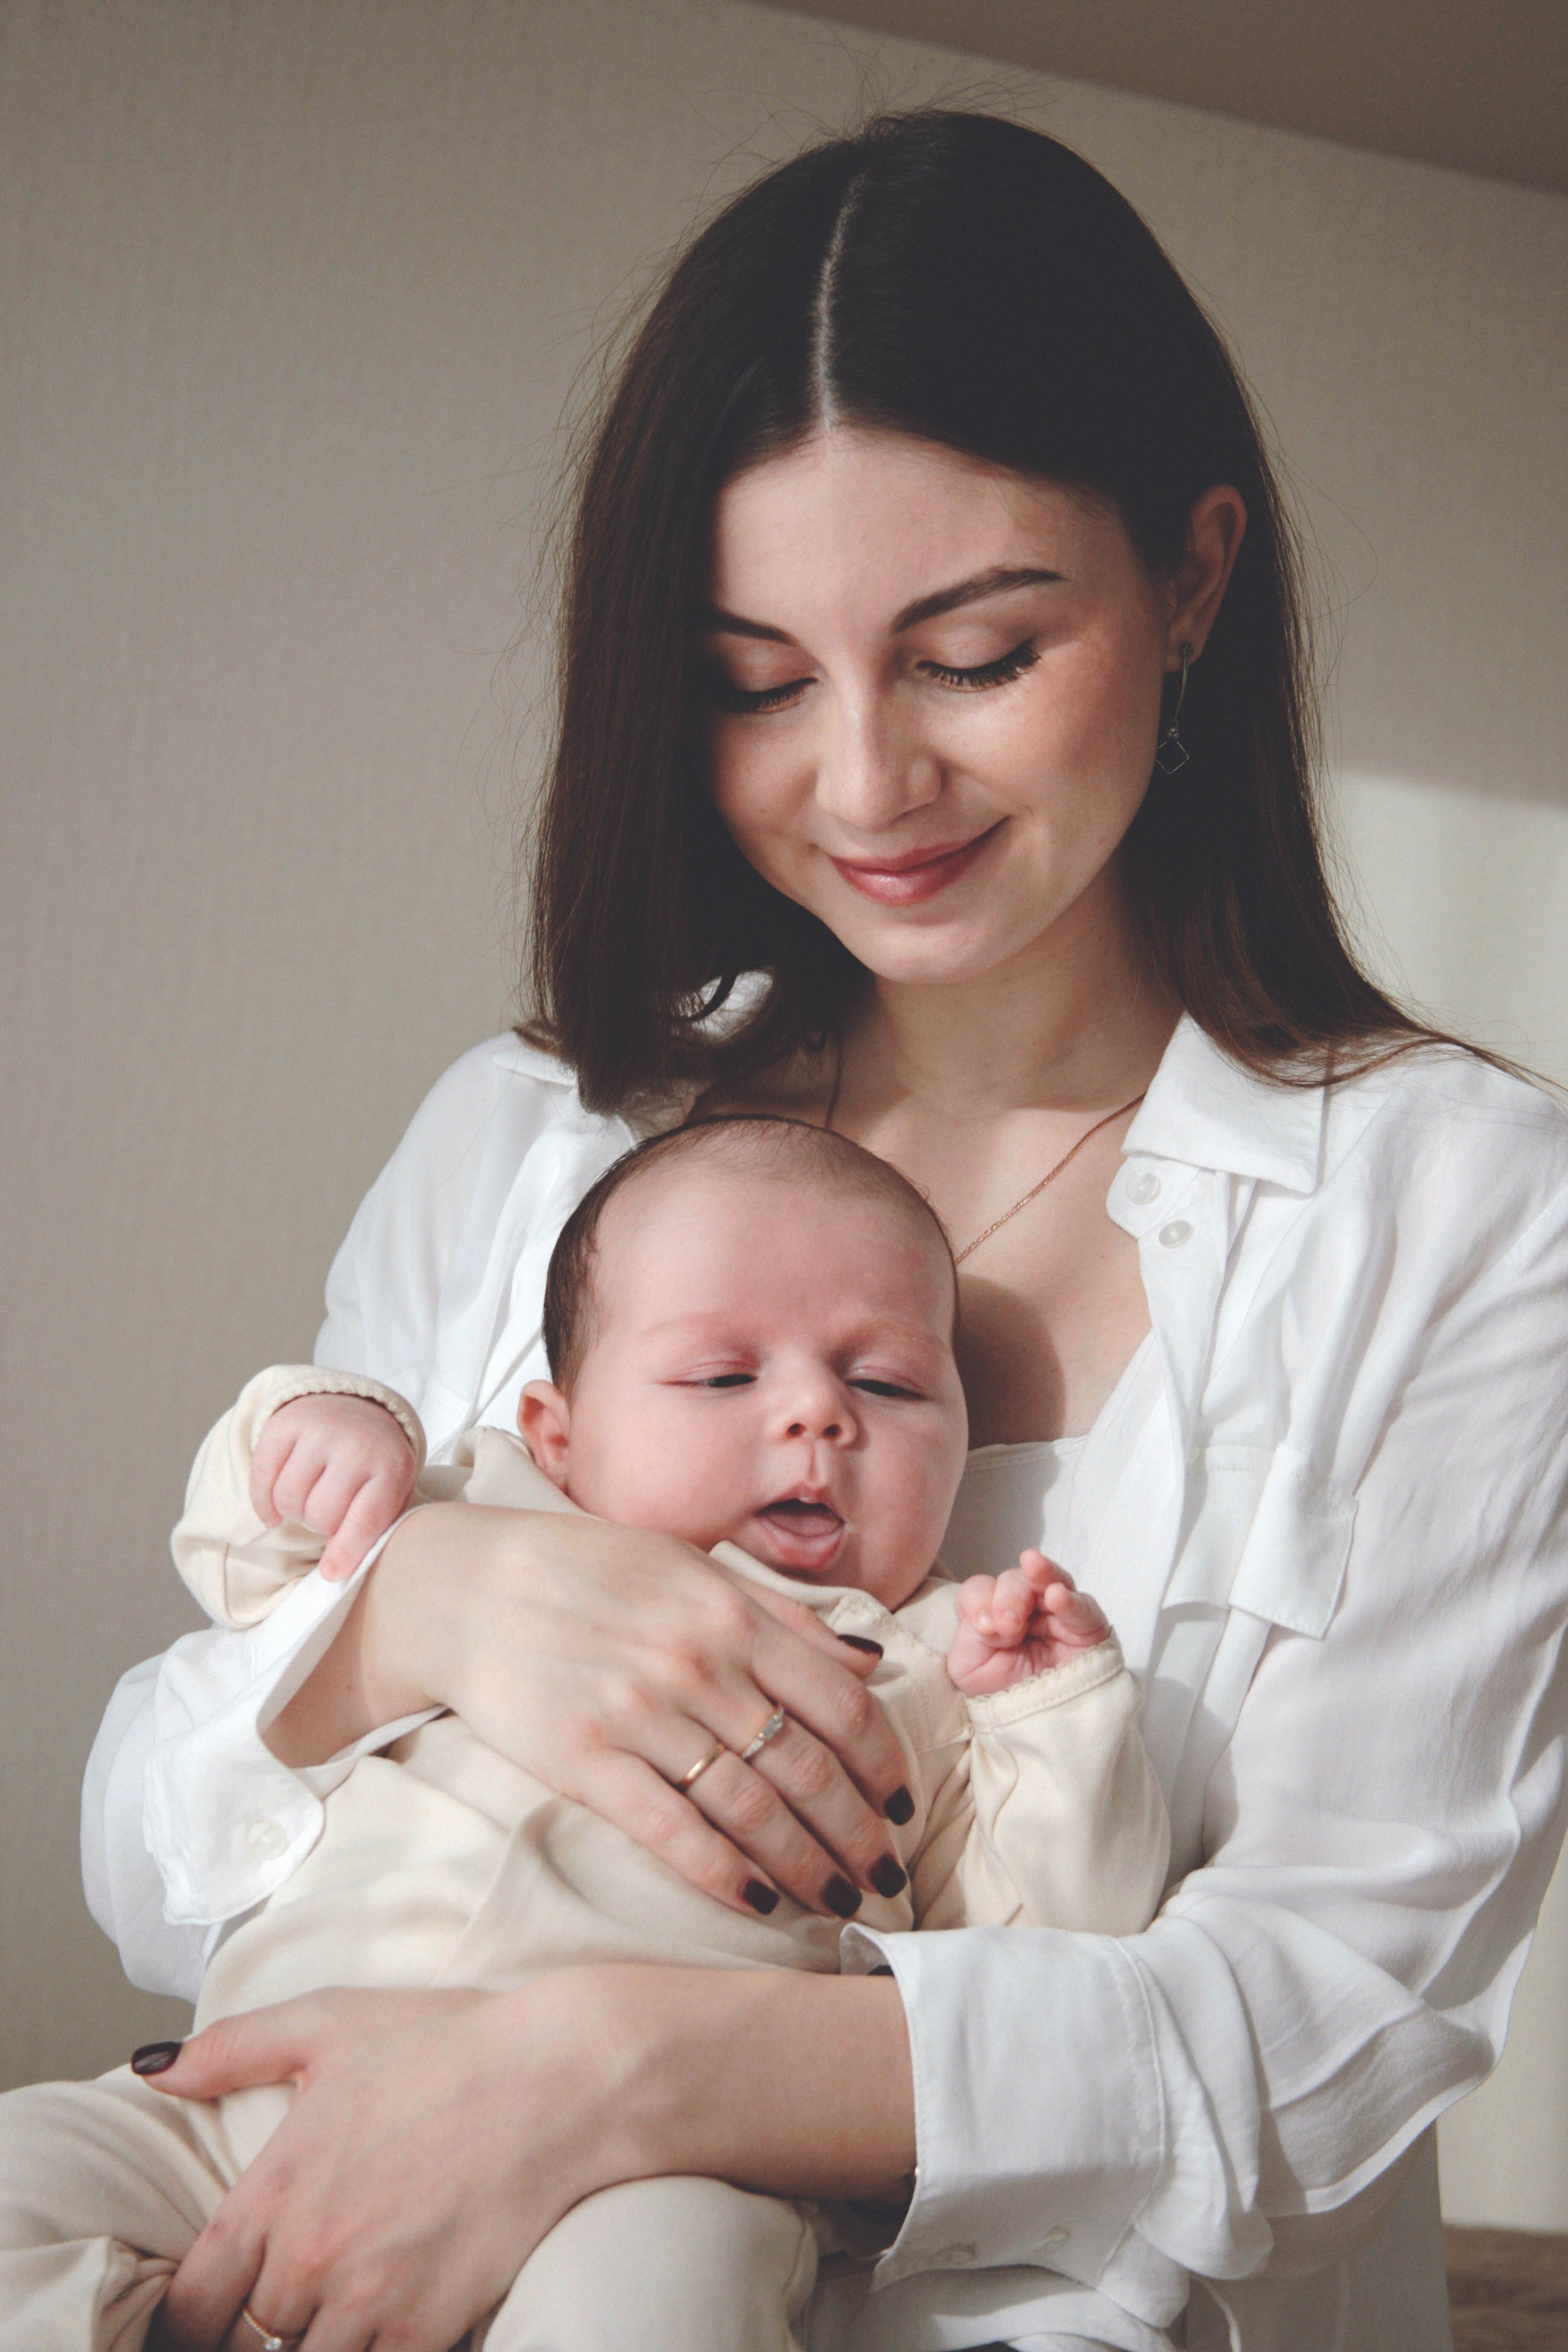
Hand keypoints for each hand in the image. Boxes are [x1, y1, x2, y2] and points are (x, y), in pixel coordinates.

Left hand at [148, 1981, 633, 2351]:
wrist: (562, 2078)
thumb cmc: (449, 2044)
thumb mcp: (330, 2023)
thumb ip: (231, 2047)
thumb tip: (152, 2068)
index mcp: (275, 2191)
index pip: (190, 2306)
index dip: (188, 2323)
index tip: (208, 2316)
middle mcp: (311, 2257)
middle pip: (251, 2338)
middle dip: (265, 2322)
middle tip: (298, 2290)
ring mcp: (371, 2299)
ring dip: (320, 2338)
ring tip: (345, 2303)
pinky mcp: (430, 2327)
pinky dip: (376, 2351)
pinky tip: (392, 2319)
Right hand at [249, 1394, 418, 1580]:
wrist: (356, 1407)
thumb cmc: (373, 1464)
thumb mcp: (389, 1491)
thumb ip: (368, 1528)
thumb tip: (332, 1572)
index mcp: (391, 1467)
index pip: (366, 1519)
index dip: (347, 1552)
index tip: (331, 1573)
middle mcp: (356, 1444)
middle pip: (320, 1514)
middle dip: (319, 1524)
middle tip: (327, 1513)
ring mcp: (320, 1430)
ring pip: (288, 1498)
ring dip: (292, 1511)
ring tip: (307, 1502)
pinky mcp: (285, 1423)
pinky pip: (262, 1477)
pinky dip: (264, 1502)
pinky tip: (275, 1509)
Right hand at [267, 1503, 914, 1918]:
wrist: (468, 1587)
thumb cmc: (588, 1571)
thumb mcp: (693, 1567)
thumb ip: (784, 1615)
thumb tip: (870, 1660)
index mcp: (731, 1614)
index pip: (841, 1702)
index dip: (884, 1762)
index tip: (905, 1805)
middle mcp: (697, 1665)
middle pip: (807, 1766)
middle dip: (858, 1831)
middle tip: (887, 1877)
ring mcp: (640, 1714)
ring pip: (750, 1808)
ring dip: (806, 1864)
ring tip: (838, 1900)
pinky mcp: (585, 1760)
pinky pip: (671, 1830)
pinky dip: (723, 1873)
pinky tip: (758, 1903)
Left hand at [947, 1551, 1109, 1694]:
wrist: (1042, 1726)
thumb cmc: (1005, 1693)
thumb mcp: (970, 1667)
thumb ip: (970, 1636)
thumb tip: (990, 1617)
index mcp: (993, 1612)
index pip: (980, 1590)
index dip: (978, 1601)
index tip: (983, 1627)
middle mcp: (1025, 1607)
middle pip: (1013, 1581)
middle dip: (1007, 1598)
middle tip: (1007, 1626)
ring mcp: (1057, 1613)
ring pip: (1049, 1581)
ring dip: (1040, 1573)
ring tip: (1032, 1564)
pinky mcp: (1087, 1627)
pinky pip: (1082, 1607)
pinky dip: (1070, 1600)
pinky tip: (1058, 1596)